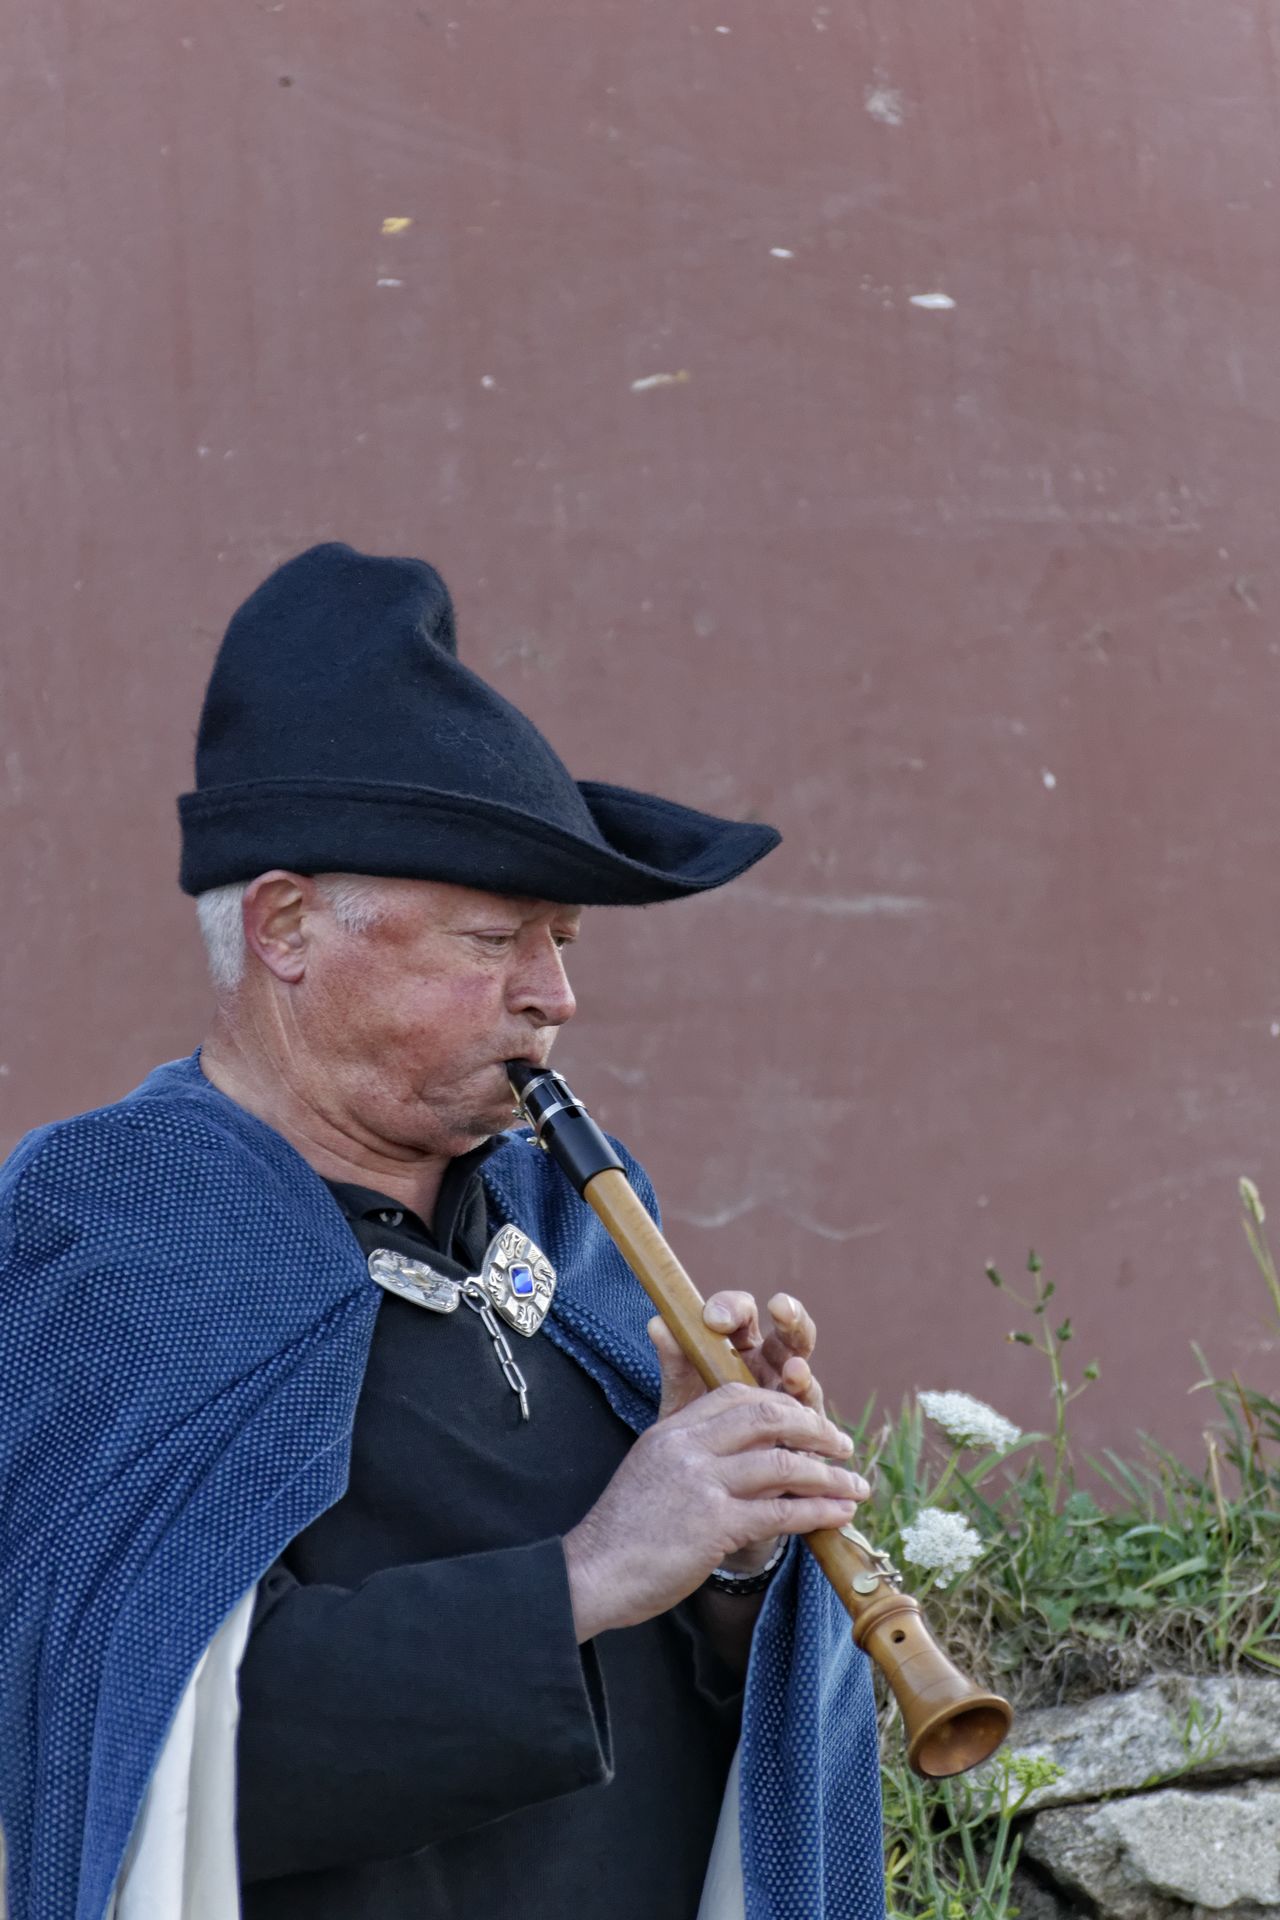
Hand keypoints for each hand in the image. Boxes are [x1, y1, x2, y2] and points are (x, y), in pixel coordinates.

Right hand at [648, 1289, 834, 1574]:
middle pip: (766, 1416)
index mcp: (671, 1431)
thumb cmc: (622, 1532)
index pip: (735, 1395)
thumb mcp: (649, 1471)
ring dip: (828, 1476)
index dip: (780, 1404)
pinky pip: (779, 1511)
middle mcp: (687, 1448)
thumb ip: (688, 1454)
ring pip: (782, 1465)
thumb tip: (736, 1455)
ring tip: (856, 1487)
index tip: (806, 1422)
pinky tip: (839, 1516)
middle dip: (813, 1428)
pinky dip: (817, 1511)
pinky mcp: (713, 1524)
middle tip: (842, 1445)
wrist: (591, 1574)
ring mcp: (701, 1483)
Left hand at [649, 1290, 826, 1419]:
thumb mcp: (681, 1395)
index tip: (713, 1318)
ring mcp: (791, 1395)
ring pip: (803, 1374)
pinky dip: (808, 1420)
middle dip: (790, 1317)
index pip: (743, 1312)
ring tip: (794, 1371)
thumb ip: (675, 1362)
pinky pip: (810, 1422)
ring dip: (800, 1372)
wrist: (701, 1480)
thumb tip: (658, 1323)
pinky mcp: (804, 1431)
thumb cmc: (696, 1426)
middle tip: (781, 1307)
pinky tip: (803, 1421)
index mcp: (741, 1344)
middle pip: (788, 1332)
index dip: (732, 1308)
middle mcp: (771, 1363)